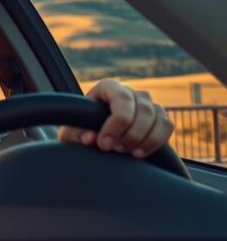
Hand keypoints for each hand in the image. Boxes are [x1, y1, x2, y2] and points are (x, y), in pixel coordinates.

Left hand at [58, 79, 173, 158]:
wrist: (92, 139)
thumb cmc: (80, 132)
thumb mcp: (72, 133)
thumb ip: (77, 134)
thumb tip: (90, 138)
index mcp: (108, 88)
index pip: (122, 99)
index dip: (116, 123)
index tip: (104, 144)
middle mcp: (131, 93)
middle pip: (144, 109)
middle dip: (131, 134)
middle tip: (115, 150)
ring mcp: (148, 104)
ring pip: (159, 118)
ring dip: (145, 139)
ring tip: (126, 153)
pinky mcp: (159, 119)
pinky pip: (167, 127)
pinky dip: (157, 141)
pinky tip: (140, 153)